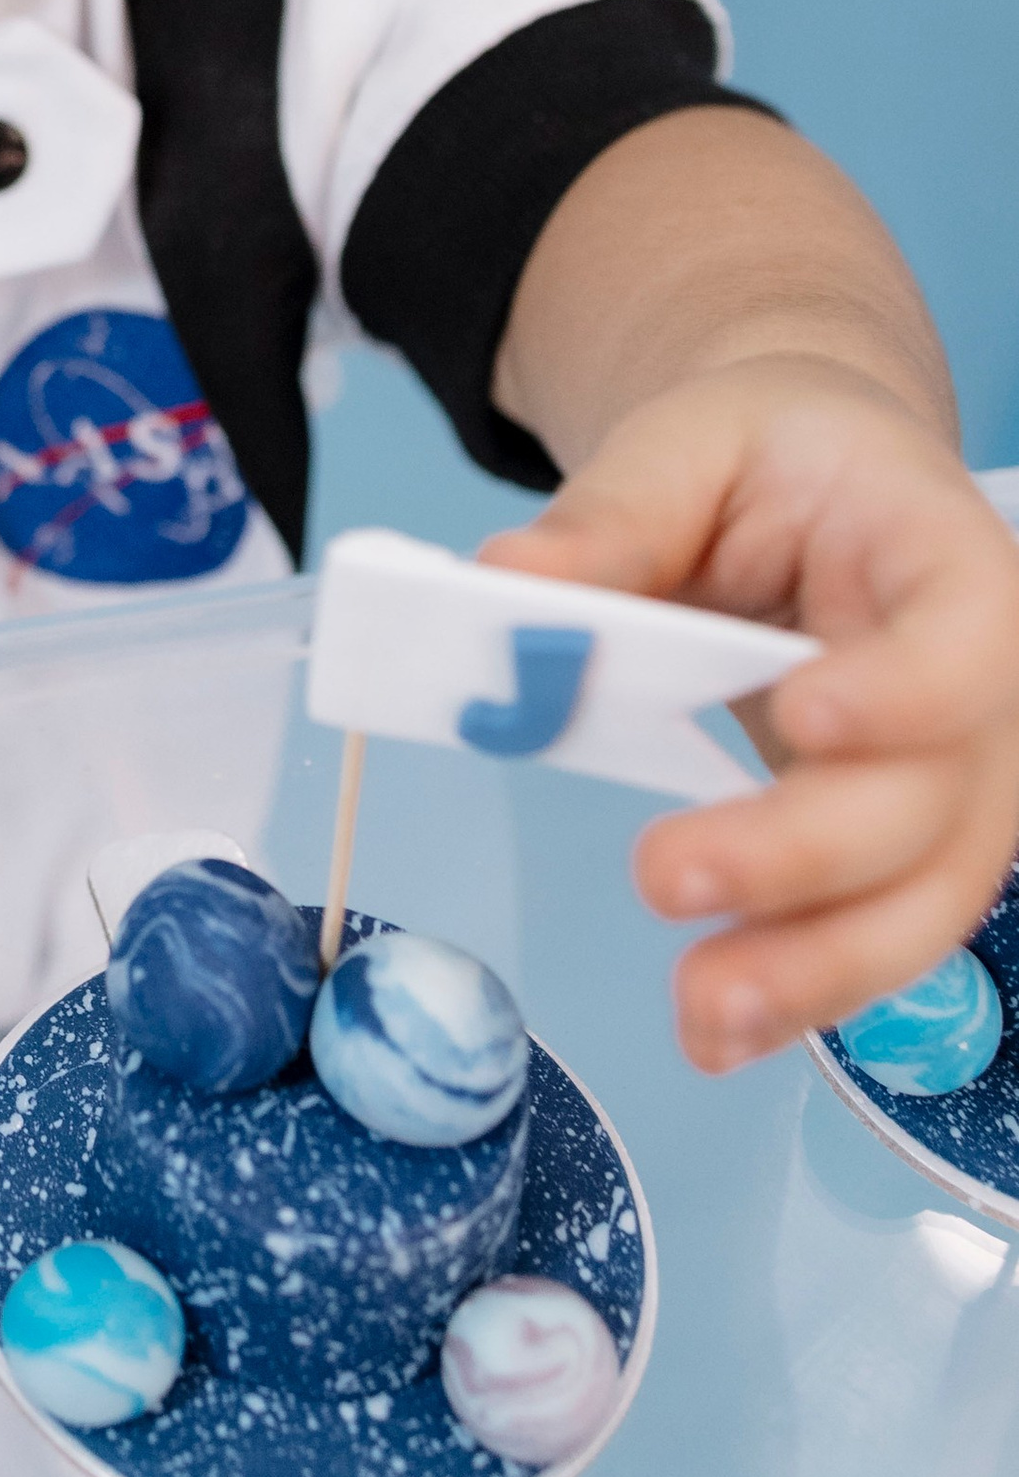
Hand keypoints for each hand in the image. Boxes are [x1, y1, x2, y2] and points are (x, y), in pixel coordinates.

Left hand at [480, 355, 1018, 1072]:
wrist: (821, 486)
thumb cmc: (768, 457)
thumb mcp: (688, 446)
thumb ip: (610, 517)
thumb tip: (505, 583)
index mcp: (943, 554)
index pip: (967, 634)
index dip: (903, 689)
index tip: (800, 714)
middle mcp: (986, 686)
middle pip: (935, 797)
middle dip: (805, 856)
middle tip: (664, 873)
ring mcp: (958, 780)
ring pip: (925, 900)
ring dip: (815, 971)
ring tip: (701, 1016)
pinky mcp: (904, 845)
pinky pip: (877, 931)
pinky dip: (801, 990)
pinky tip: (716, 1031)